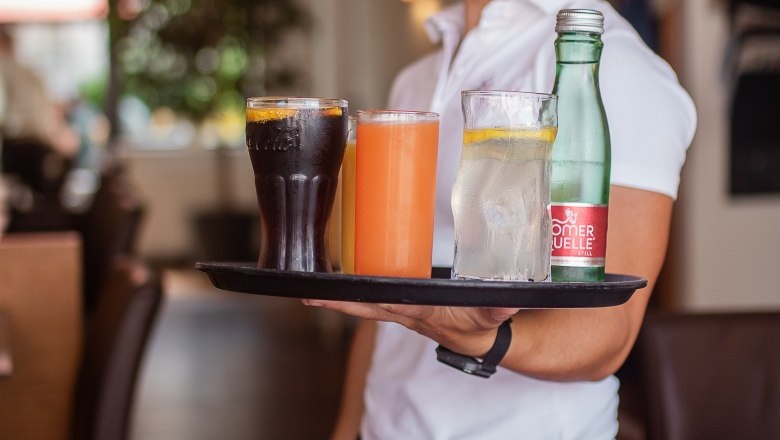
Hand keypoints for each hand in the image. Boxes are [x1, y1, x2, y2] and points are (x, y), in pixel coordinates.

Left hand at [302, 299, 517, 356]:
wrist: (479, 339)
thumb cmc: (480, 326)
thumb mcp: (490, 318)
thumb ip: (497, 309)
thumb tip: (505, 302)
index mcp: (424, 313)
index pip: (393, 305)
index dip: (370, 300)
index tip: (342, 294)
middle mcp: (406, 314)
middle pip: (367, 307)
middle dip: (338, 302)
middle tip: (309, 296)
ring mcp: (401, 312)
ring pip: (366, 304)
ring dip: (341, 299)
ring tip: (313, 291)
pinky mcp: (401, 307)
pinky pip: (374, 299)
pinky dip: (355, 294)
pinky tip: (341, 284)